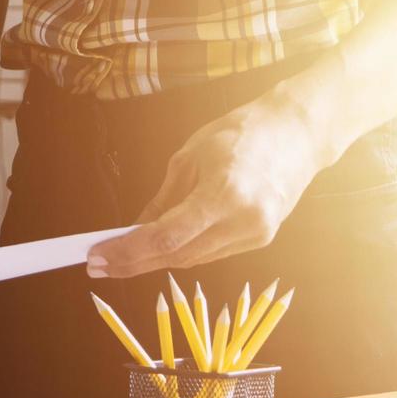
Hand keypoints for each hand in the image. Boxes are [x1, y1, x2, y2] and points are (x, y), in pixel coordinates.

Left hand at [88, 93, 333, 278]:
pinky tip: (156, 250)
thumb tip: (133, 229)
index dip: (127, 251)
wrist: (300, 132)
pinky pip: (211, 252)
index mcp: (224, 194)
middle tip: (97, 265)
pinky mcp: (261, 238)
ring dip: (153, 261)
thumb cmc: (242, 133)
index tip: (96, 257)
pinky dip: (181, 252)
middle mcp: (244, 222)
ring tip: (117, 259)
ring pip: (193, 259)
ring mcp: (257, 234)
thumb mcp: (189, 157)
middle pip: (177, 255)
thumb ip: (162, 200)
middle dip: (133, 262)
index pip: (166, 237)